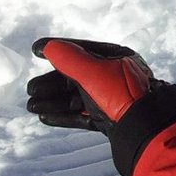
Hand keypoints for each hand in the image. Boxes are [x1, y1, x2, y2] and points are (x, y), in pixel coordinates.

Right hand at [25, 38, 159, 134]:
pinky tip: (45, 117)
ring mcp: (113, 99)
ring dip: (53, 101)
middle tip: (31, 90)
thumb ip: (70, 59)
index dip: (59, 49)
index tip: (36, 50)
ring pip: (78, 97)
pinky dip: (64, 115)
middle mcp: (116, 77)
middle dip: (52, 83)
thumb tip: (49, 46)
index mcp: (118, 59)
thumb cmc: (119, 93)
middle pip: (77, 77)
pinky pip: (83, 115)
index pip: (83, 50)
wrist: (144, 129)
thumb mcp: (93, 72)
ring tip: (31, 106)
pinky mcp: (110, 119)